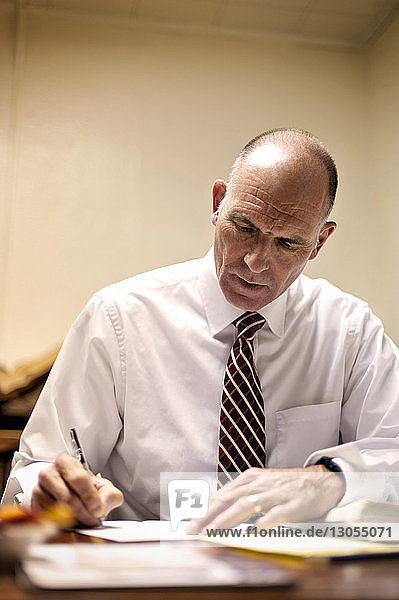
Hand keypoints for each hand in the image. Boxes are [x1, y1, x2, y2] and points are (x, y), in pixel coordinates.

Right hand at [31, 454, 123, 525]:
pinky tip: (70, 522)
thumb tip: (101, 506)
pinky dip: (61, 524)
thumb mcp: (104, 489)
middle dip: (83, 511)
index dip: (89, 496)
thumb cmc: (86, 490)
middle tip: (92, 519)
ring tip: (83, 520)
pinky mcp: (34, 506)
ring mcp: (39, 490)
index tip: (97, 509)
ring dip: (73, 519)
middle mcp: (50, 473)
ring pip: (57, 510)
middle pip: (67, 496)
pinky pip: (48, 519)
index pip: (78, 478)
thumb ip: (110, 495)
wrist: (70, 496)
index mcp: (67, 463)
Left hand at [186, 466, 344, 533]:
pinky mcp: (293, 504)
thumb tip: (218, 511)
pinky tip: (252, 533)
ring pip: (247, 505)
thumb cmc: (288, 486)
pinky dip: (262, 523)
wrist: (322, 481)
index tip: (192, 522)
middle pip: (230, 499)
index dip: (206, 509)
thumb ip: (243, 495)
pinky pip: (275, 514)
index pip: (223, 494)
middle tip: (194, 530)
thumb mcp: (263, 484)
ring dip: (228, 520)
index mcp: (251, 478)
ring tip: (213, 532)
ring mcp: (276, 493)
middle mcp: (261, 483)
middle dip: (209, 516)